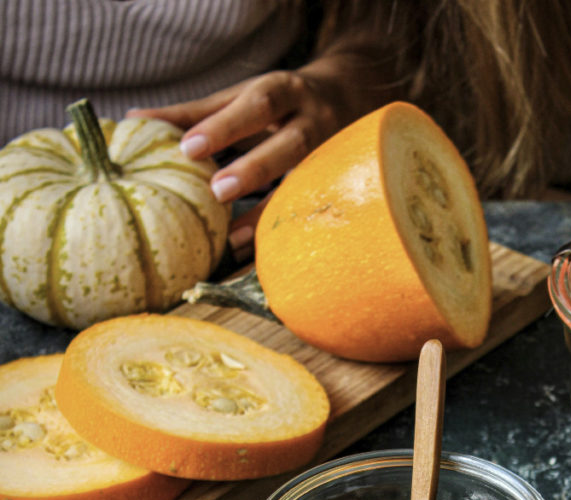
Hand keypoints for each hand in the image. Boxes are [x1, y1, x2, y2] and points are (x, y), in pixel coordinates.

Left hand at [128, 61, 358, 260]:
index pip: (257, 105)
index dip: (224, 126)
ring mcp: (332, 158)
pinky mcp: (334, 186)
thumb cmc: (279, 103)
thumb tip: (136, 119)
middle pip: (290, 144)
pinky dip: (280, 232)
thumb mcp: (241, 98)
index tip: (188, 148)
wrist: (349, 98)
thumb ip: (195, 113)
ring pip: (306, 184)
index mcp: (286, 92)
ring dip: (270, 212)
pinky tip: (254, 252)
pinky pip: (309, 212)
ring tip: (235, 239)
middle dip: (255, 168)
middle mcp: (314, 123)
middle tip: (217, 191)